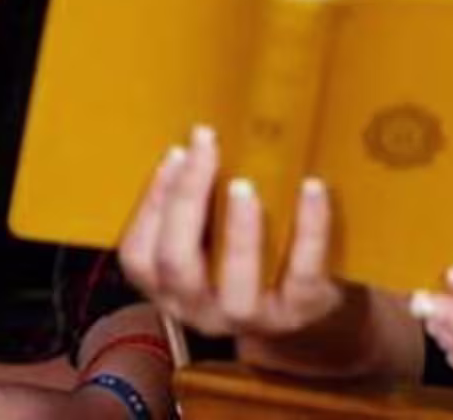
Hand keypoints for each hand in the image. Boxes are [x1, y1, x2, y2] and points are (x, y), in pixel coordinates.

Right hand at [118, 124, 345, 339]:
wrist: (306, 300)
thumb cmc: (248, 253)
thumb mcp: (210, 234)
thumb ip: (197, 199)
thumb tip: (200, 136)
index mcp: (169, 286)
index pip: (140, 253)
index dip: (153, 201)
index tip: (177, 152)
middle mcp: (200, 308)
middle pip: (176, 263)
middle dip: (186, 200)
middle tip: (205, 149)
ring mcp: (250, 316)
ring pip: (235, 282)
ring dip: (238, 231)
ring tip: (244, 185)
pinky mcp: (300, 312)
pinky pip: (303, 275)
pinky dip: (309, 229)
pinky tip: (312, 188)